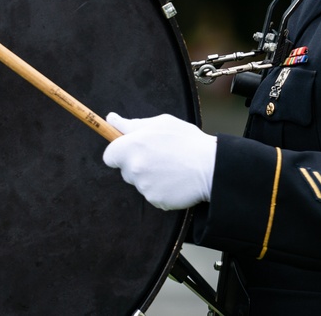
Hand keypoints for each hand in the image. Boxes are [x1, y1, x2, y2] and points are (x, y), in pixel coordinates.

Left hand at [102, 112, 216, 210]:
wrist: (210, 167)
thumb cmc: (187, 141)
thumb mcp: (160, 123)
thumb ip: (132, 124)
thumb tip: (111, 119)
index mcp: (132, 147)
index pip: (109, 155)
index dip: (118, 152)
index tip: (129, 150)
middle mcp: (134, 169)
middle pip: (125, 170)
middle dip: (136, 163)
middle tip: (158, 156)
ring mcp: (144, 187)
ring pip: (139, 182)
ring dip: (149, 176)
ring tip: (170, 166)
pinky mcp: (155, 200)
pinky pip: (152, 193)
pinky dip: (160, 188)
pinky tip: (174, 179)